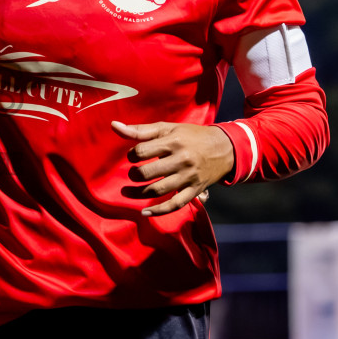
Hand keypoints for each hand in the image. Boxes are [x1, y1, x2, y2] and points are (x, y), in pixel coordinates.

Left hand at [111, 121, 233, 215]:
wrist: (224, 148)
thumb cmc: (190, 136)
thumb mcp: (167, 128)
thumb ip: (140, 129)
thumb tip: (114, 126)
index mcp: (173, 142)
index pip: (142, 151)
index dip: (132, 155)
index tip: (133, 156)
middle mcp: (181, 160)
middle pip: (148, 173)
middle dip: (134, 175)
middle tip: (132, 174)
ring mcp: (188, 177)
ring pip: (158, 190)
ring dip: (138, 194)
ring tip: (126, 192)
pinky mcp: (194, 191)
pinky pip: (175, 205)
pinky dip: (159, 211)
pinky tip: (144, 212)